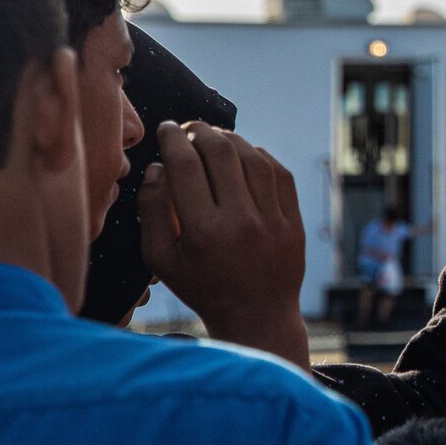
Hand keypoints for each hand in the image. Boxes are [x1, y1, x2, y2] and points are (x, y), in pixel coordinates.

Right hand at [140, 120, 309, 366]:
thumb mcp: (161, 259)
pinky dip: (260, 156)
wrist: (257, 317)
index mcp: (202, 231)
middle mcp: (240, 221)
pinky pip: (280, 174)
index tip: (166, 128)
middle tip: (189, 128)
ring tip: (215, 137)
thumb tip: (157, 167)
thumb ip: (152, 211)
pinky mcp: (294, 222)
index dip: (173, 138)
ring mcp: (272, 221)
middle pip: (220, 153)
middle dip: (200, 131)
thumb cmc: (202, 287)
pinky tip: (245, 154)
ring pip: (252, 158)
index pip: (185, 166)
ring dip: (231, 139)